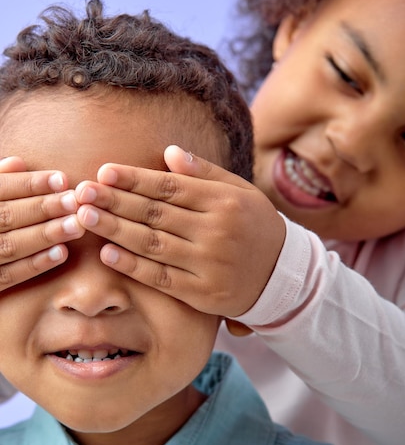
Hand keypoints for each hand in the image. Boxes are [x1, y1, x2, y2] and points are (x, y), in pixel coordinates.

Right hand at [0, 157, 84, 290]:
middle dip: (43, 208)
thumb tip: (18, 162)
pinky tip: (62, 253)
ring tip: (77, 226)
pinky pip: (8, 276)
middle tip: (76, 201)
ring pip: (11, 246)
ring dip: (46, 235)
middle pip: (7, 217)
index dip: (30, 183)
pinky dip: (35, 264)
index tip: (62, 179)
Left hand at [75, 145, 284, 316]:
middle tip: (82, 192)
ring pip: (153, 244)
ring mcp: (208, 263)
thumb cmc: (256, 227)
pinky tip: (108, 253)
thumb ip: (205, 173)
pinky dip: (133, 266)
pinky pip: (161, 278)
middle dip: (115, 201)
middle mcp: (215, 230)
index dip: (135, 180)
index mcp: (223, 201)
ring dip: (116, 230)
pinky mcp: (202, 293)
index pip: (170, 187)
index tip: (104, 172)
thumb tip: (169, 152)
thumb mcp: (241, 192)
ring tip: (85, 217)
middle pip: (155, 214)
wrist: (283, 276)